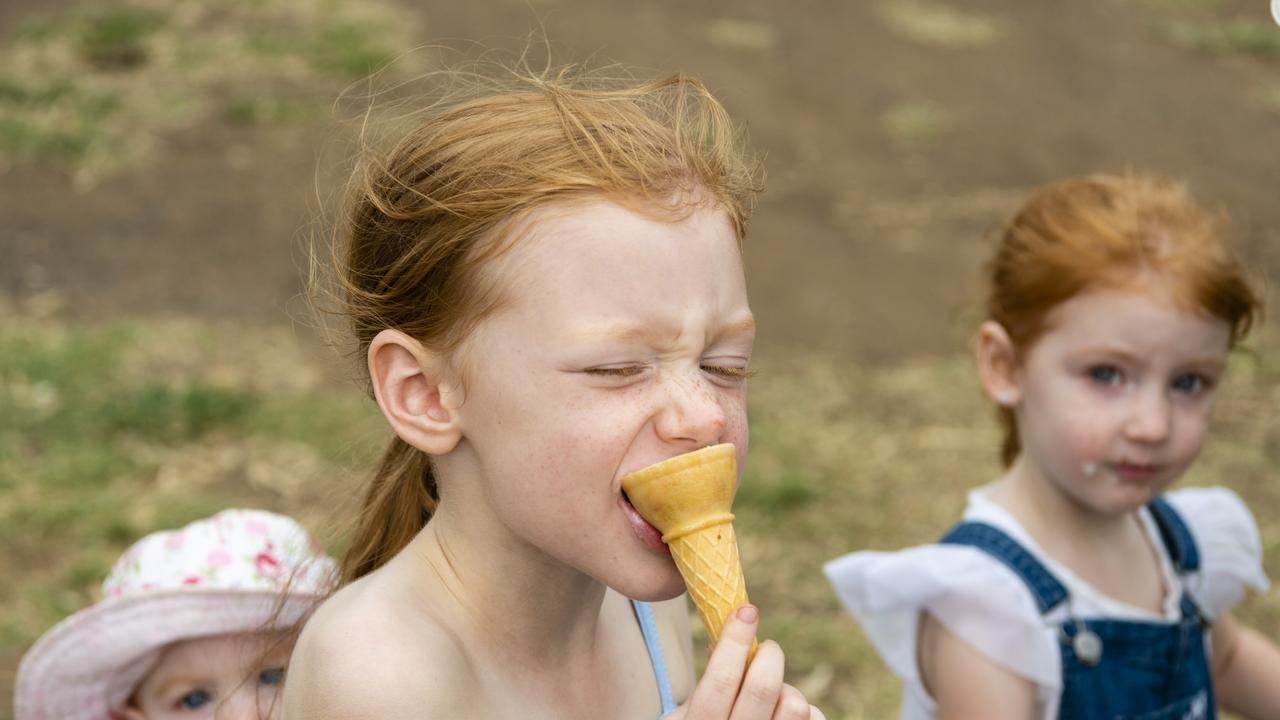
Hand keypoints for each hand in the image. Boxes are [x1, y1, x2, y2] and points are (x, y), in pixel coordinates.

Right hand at [669, 605, 825, 719]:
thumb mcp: (685, 718)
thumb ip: (705, 684)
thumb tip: (731, 635)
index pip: (721, 680)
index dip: (735, 640)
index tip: (746, 611)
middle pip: (765, 687)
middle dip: (769, 655)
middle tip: (765, 650)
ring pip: (795, 704)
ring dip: (786, 688)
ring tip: (773, 694)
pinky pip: (815, 719)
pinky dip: (805, 711)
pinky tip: (785, 715)